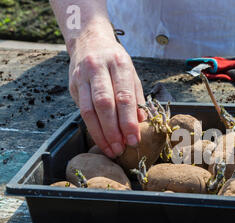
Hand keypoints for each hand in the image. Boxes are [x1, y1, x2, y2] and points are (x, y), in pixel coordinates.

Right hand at [68, 33, 145, 158]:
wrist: (90, 40)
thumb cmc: (115, 62)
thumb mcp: (132, 74)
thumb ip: (136, 98)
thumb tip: (141, 123)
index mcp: (119, 64)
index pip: (124, 97)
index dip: (128, 121)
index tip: (134, 140)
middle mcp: (98, 68)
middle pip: (104, 104)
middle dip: (113, 131)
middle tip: (121, 149)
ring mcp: (82, 76)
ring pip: (88, 110)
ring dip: (100, 134)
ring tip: (111, 150)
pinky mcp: (73, 85)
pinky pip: (81, 110)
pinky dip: (92, 128)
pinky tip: (100, 140)